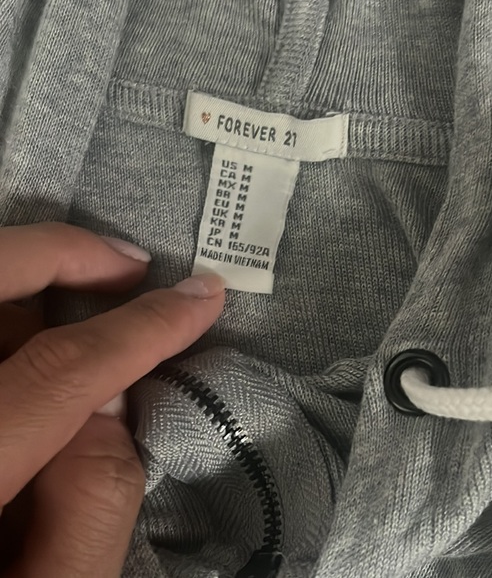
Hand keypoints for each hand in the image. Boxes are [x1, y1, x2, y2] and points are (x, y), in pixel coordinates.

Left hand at [0, 223, 224, 576]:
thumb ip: (95, 505)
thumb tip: (113, 403)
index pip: (54, 373)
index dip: (141, 328)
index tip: (200, 296)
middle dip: (62, 257)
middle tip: (129, 266)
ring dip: (27, 287)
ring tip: (83, 312)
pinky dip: (2, 318)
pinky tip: (26, 343)